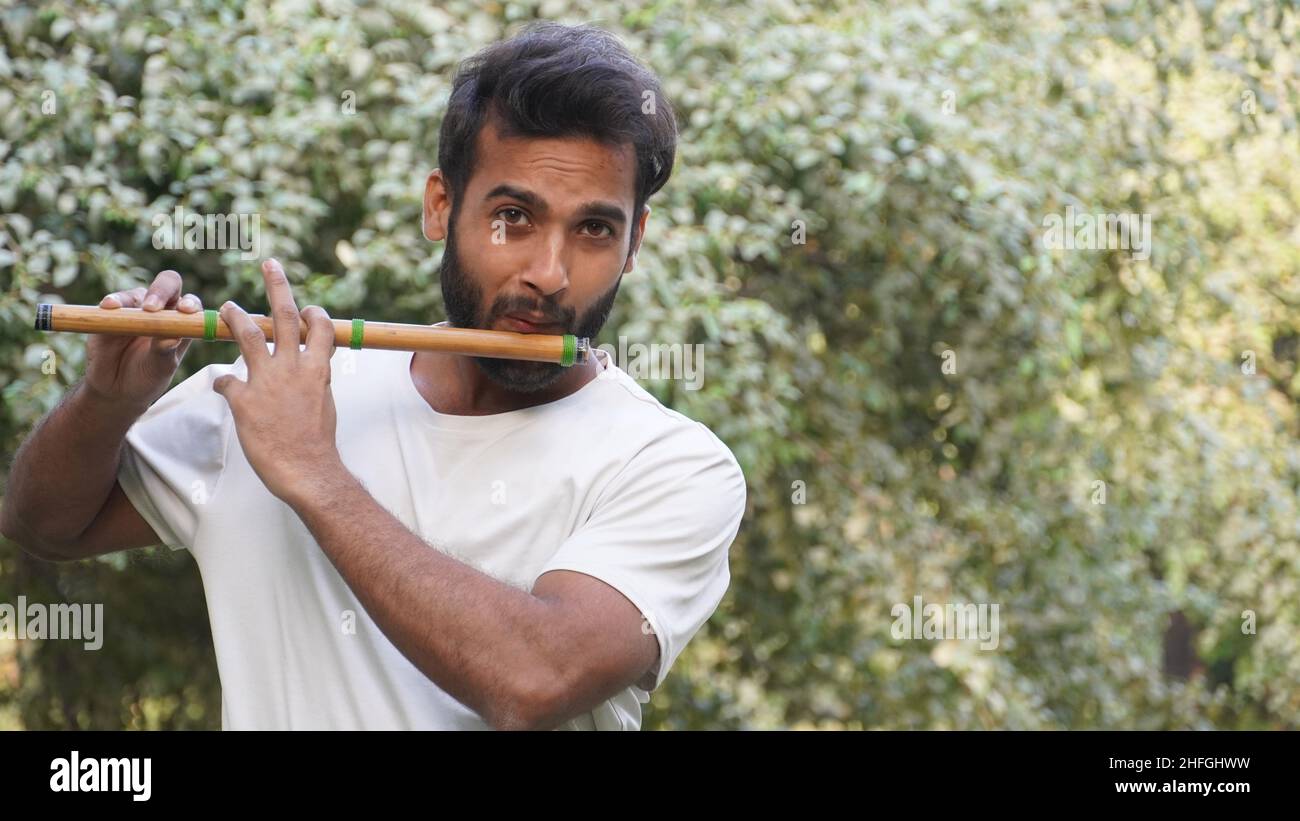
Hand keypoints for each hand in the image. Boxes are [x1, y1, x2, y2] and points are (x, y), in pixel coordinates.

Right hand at [84, 270, 203, 411]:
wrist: (116, 389)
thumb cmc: (147, 377)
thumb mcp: (159, 368)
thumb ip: (165, 352)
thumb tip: (172, 338)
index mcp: (181, 322)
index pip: (191, 303)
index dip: (191, 302)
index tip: (186, 310)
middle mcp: (161, 311)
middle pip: (167, 285)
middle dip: (161, 290)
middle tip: (151, 307)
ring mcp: (136, 310)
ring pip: (137, 294)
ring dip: (131, 298)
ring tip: (121, 308)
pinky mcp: (112, 314)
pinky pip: (114, 302)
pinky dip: (113, 301)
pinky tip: (109, 306)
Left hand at [212, 259, 343, 505]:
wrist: (307, 470)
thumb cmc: (318, 442)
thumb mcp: (324, 403)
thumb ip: (314, 381)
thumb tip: (313, 372)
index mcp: (317, 369)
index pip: (317, 327)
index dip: (312, 313)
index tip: (306, 307)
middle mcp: (292, 367)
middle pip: (284, 315)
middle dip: (277, 285)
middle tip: (269, 263)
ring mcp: (266, 381)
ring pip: (247, 335)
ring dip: (235, 317)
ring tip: (226, 307)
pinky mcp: (243, 400)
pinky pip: (225, 380)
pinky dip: (222, 380)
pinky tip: (222, 385)